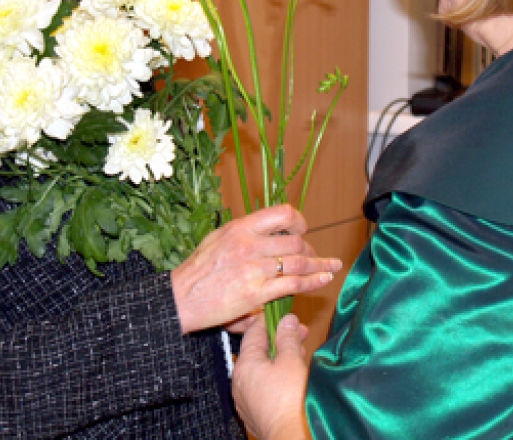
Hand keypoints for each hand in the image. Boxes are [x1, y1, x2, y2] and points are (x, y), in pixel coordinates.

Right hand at [170, 204, 340, 333]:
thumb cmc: (197, 271)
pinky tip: (323, 280)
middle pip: (295, 242)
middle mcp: (250, 244)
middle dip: (310, 250)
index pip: (281, 214)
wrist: (180, 298)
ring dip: (320, 265)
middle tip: (316, 257)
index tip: (303, 230)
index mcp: (240, 228)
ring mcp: (255, 268)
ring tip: (331, 267)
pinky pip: (294, 284)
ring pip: (299, 262)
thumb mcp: (218, 240)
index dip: (298, 222)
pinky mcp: (257, 293)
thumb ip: (244, 236)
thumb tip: (267, 239)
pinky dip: (313, 281)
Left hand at [233, 313, 311, 439]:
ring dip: (280, 359)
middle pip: (258, 352)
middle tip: (300, 333)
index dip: (270, 320)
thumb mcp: (292, 361)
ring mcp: (246, 400)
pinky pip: (264, 387)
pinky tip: (293, 377)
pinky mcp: (256, 413)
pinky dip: (277, 377)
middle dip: (280, 340)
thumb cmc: (291, 401)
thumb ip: (288, 338)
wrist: (292, 439)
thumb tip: (286, 320)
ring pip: (262, 370)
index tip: (284, 314)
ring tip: (300, 353)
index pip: (253, 333)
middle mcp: (240, 382)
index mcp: (244, 365)